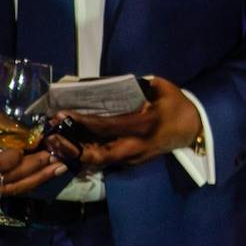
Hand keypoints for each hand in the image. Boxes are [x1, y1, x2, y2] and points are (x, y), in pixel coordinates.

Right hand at [0, 118, 66, 196]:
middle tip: (55, 156)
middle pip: (6, 177)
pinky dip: (29, 184)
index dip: (13, 159)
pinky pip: (9, 192)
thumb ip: (5, 126)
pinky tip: (46, 175)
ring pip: (11, 188)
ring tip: (59, 168)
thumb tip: (33, 134)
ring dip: (37, 179)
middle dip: (34, 167)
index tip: (31, 147)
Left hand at [54, 77, 203, 170]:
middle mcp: (136, 146)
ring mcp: (134, 157)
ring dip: (76, 153)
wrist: (193, 127)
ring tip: (56, 141)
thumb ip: (135, 85)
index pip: (106, 126)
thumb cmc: (177, 104)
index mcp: (144, 125)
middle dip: (71, 148)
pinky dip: (88, 153)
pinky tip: (73, 144)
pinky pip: (105, 159)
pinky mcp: (132, 161)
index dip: (81, 122)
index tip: (61, 115)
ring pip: (98, 161)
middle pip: (97, 155)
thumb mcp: (160, 87)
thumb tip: (105, 84)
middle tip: (51, 136)